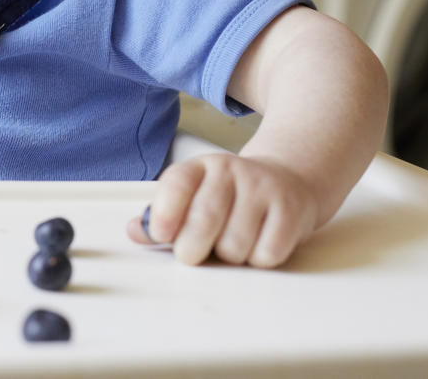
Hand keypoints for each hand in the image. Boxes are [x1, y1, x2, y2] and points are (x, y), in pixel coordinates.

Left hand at [127, 153, 318, 267]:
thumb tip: (135, 231)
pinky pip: (266, 255)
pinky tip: (257, 244)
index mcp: (201, 166)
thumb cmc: (231, 196)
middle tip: (192, 253)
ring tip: (231, 242)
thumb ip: (161, 215)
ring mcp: (264, 189)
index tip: (160, 235)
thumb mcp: (194, 194)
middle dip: (191, 249)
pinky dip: (257, 260)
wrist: (288, 180)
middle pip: (204, 220)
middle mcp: (232, 171)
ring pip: (235, 245)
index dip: (163, 214)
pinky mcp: (292, 212)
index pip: (177, 183)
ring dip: (229, 257)